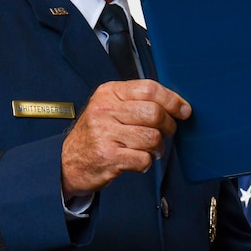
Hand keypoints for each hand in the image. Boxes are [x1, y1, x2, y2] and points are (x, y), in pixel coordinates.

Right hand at [60, 79, 190, 197]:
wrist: (67, 161)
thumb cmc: (96, 133)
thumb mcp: (109, 107)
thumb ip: (136, 101)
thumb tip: (175, 103)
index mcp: (109, 93)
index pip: (149, 89)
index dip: (172, 100)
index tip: (184, 110)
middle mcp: (105, 110)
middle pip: (154, 113)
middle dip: (168, 126)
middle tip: (165, 133)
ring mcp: (105, 133)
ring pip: (152, 137)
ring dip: (157, 147)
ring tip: (147, 149)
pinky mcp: (108, 156)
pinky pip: (144, 158)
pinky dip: (146, 162)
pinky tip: (136, 160)